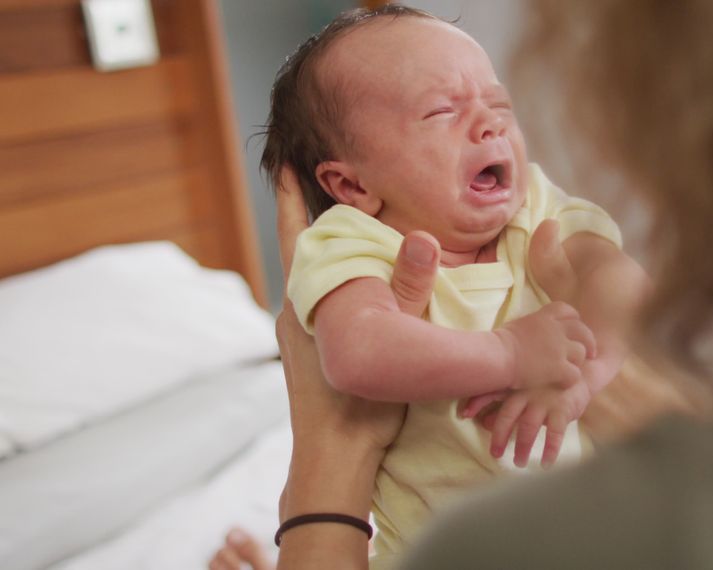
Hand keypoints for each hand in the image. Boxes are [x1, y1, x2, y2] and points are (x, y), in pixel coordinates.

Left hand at [275, 165, 440, 517]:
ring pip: (315, 278)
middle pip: (303, 252)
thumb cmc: (360, 405)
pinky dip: (340, 280)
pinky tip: (364, 281)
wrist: (334, 459)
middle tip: (338, 184)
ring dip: (331, 252)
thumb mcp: (395, 340)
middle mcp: (296, 312)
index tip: (284, 163)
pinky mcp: (313, 349)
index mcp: (306, 302)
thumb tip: (423, 238)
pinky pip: (323, 300)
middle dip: (315, 217)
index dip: (287, 199)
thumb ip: (409, 289)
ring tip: (356, 225)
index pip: (293, 237)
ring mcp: (301, 333)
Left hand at [482, 380, 591, 467]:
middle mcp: (528, 391)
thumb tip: (482, 423)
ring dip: (522, 446)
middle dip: (499, 435)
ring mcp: (545, 400)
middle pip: (508, 415)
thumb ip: (504, 403)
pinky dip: (550, 450)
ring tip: (518, 463)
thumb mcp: (525, 389)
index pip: (492, 392)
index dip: (477, 402)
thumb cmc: (547, 383)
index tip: (464, 414)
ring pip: (529, 426)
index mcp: (516, 385)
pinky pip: (555, 433)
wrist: (581, 370)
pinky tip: (546, 464)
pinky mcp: (563, 409)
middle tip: (495, 455)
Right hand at [494, 301, 596, 389]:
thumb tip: (533, 328)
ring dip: (576, 363)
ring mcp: (559, 348)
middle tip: (591, 353)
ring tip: (567, 372)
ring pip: (581, 353)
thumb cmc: (497, 344)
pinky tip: (561, 384)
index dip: (575, 320)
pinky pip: (575, 374)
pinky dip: (569, 381)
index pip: (568, 311)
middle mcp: (555, 329)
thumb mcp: (517, 325)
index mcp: (544, 317)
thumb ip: (533, 326)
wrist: (496, 357)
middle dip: (588, 342)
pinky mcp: (558, 368)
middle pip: (582, 331)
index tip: (575, 330)